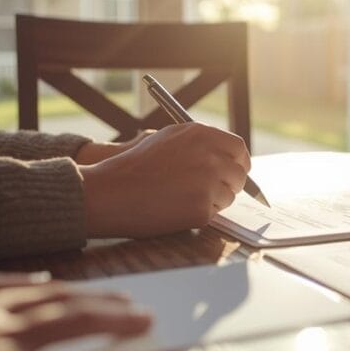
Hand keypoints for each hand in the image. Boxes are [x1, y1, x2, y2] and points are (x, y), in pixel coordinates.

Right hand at [79, 122, 250, 237]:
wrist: (110, 192)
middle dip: (230, 184)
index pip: (238, 148)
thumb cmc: (134, 166)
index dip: (239, 161)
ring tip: (183, 199)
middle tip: (214, 191)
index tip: (237, 169)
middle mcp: (210, 156)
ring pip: (228, 196)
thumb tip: (226, 155)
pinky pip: (214, 213)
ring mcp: (208, 183)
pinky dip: (200, 215)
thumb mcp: (167, 139)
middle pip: (239, 174)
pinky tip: (177, 210)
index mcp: (202, 135)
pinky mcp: (202, 208)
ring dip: (214, 200)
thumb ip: (199, 142)